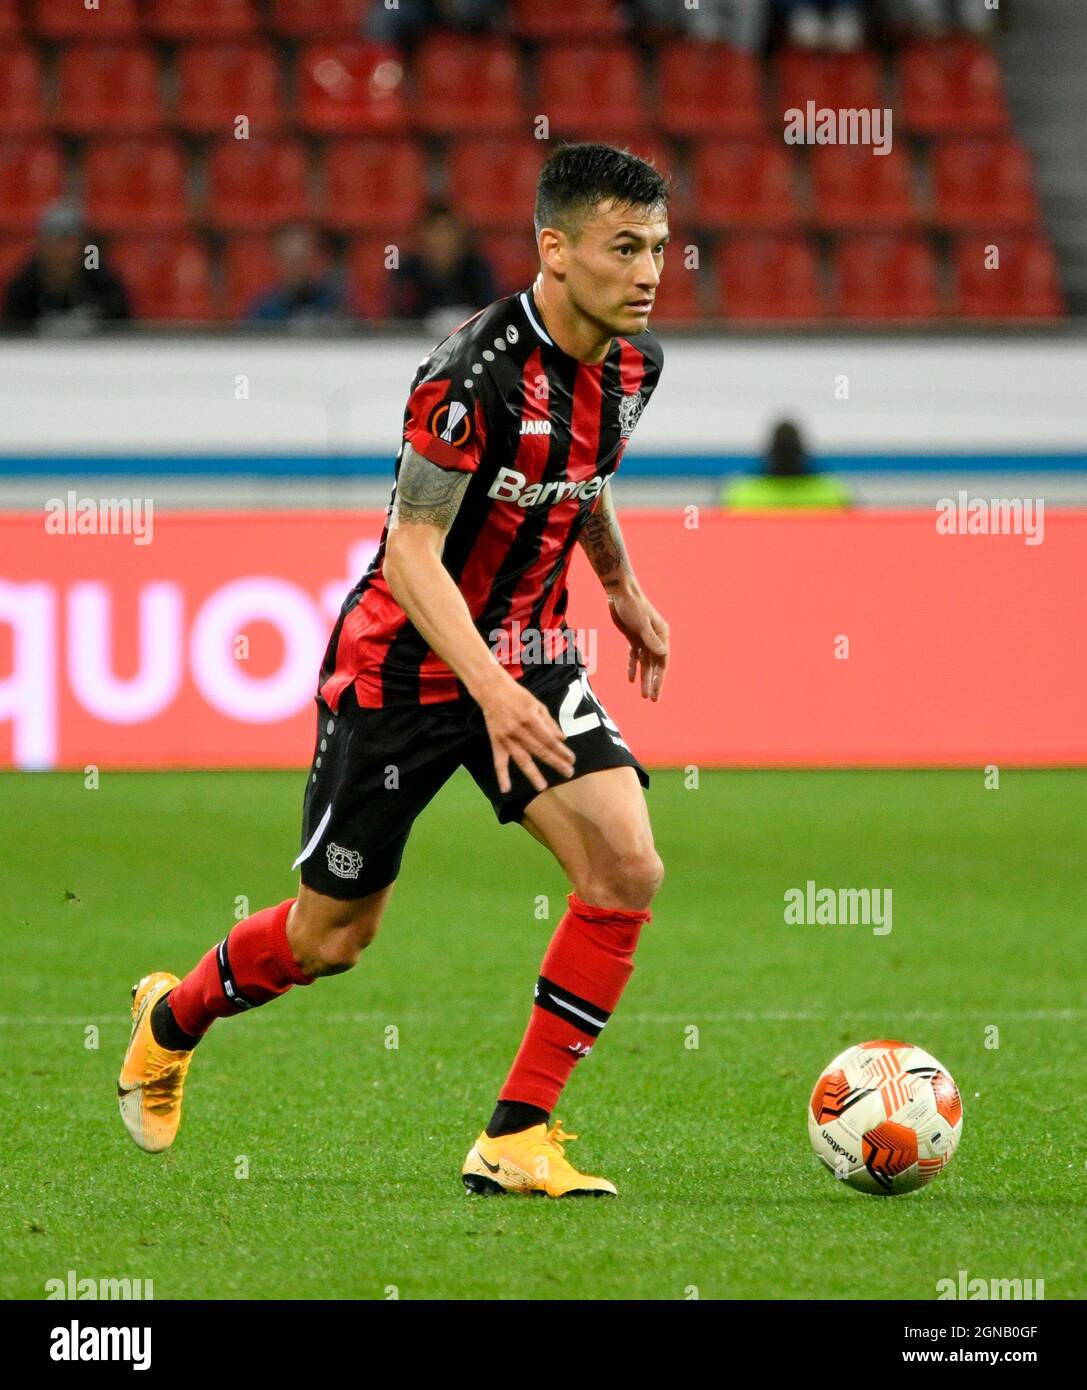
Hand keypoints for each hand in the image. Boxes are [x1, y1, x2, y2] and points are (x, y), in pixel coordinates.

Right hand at [476, 670, 575, 794]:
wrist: (492, 691)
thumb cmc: (518, 696)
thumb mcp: (537, 704)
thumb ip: (549, 723)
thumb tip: (562, 739)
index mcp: (531, 719)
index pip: (549, 739)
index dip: (561, 750)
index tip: (572, 760)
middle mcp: (519, 731)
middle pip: (539, 751)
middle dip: (555, 763)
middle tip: (568, 774)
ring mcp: (507, 738)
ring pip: (521, 759)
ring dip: (532, 774)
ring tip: (542, 787)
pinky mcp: (496, 742)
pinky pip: (499, 762)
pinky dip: (502, 776)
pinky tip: (506, 790)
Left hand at [607, 585, 668, 700]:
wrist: (619, 593)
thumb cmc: (633, 606)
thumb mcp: (641, 624)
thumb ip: (651, 640)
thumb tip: (664, 654)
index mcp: (662, 635)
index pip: (663, 660)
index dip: (660, 678)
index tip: (656, 691)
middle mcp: (655, 639)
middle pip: (655, 665)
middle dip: (653, 682)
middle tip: (652, 699)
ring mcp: (644, 639)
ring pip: (645, 663)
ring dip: (644, 678)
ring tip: (643, 695)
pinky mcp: (633, 637)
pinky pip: (634, 656)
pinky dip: (633, 667)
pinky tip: (631, 679)